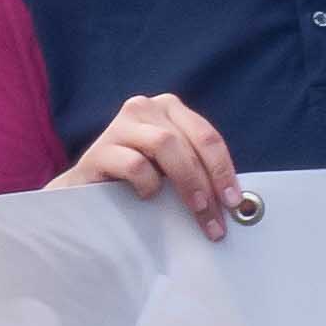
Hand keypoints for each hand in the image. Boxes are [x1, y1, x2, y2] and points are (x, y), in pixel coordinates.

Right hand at [61, 91, 238, 236]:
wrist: (87, 195)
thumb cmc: (139, 183)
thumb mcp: (174, 171)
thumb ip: (200, 171)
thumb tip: (238, 200)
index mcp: (170, 109)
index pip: (207, 137)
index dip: (224, 169)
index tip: (235, 201)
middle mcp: (145, 108)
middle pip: (189, 142)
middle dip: (208, 182)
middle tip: (216, 216)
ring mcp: (120, 125)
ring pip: (164, 145)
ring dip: (187, 183)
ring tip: (195, 211)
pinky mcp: (99, 149)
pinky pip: (135, 164)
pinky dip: (148, 184)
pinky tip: (147, 197)